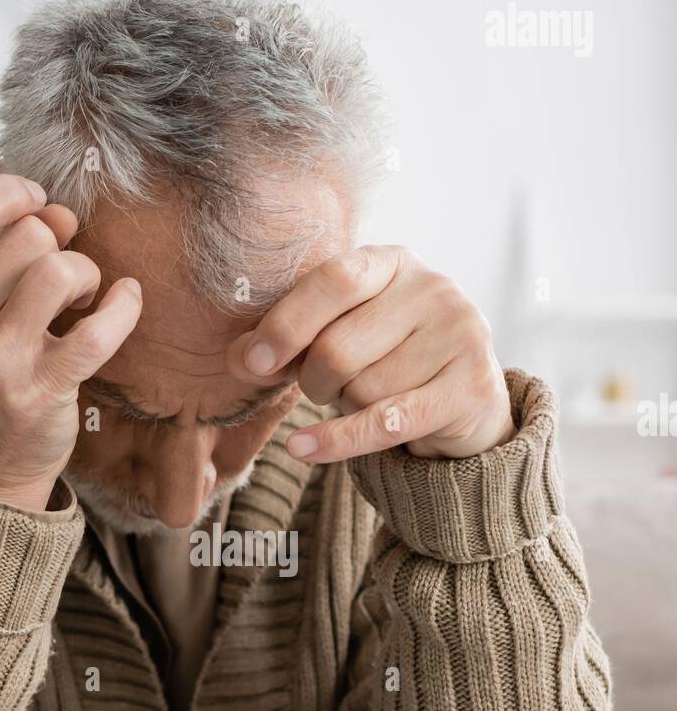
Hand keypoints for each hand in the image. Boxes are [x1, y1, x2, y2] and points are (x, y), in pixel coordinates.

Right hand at [0, 173, 142, 511]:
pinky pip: (96, 331)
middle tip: (65, 269)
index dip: (3, 195)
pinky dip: (123, 307)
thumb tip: (55, 206)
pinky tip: (127, 300)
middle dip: (58, 241)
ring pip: (57, 274)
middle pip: (24, 240)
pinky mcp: (41, 392)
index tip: (37, 199)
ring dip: (86, 273)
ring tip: (84, 294)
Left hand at [228, 245, 514, 461]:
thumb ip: (288, 343)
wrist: (464, 403)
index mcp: (394, 262)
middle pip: (340, 347)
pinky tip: (303, 449)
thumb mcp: (337, 339)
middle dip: (315, 381)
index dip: (287, 322)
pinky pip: (385, 422)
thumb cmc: (388, 361)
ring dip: (346, 408)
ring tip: (363, 400)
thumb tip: (239, 358)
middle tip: (321, 390)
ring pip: (364, 390)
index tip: (253, 361)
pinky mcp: (471, 387)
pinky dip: (338, 441)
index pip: (334, 280)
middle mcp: (434, 289)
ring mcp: (460, 335)